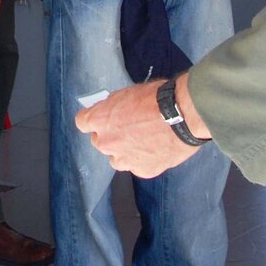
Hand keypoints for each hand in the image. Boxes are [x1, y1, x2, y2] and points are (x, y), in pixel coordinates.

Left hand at [74, 79, 199, 176]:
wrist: (182, 115)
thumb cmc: (156, 98)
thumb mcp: (127, 93)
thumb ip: (112, 107)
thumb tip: (109, 112)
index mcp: (100, 120)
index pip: (82, 123)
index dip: (93, 120)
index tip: (103, 118)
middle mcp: (107, 142)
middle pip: (99, 142)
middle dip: (110, 136)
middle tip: (129, 129)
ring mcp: (124, 159)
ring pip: (117, 159)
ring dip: (124, 152)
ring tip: (144, 142)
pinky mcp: (142, 171)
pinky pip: (137, 166)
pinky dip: (144, 160)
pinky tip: (156, 150)